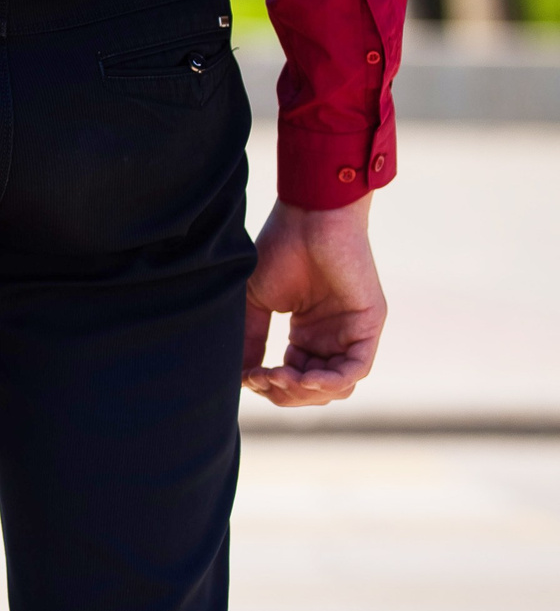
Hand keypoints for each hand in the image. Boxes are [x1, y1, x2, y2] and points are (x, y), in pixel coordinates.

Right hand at [244, 196, 385, 406]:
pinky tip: (302, 376)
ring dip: (305, 392)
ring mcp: (352, 333)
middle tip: (259, 377)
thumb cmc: (280, 250)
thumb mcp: (255, 303)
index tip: (247, 375)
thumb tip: (240, 377)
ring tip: (278, 376)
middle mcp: (332, 338)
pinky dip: (329, 381)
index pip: (292, 379)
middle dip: (284, 393)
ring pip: (337, 387)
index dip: (269, 385)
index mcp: (308, 334)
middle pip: (314, 391)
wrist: (308, 218)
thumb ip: (250, 340)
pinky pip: (355, 370)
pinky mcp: (368, 326)